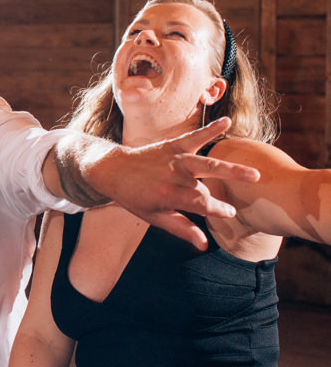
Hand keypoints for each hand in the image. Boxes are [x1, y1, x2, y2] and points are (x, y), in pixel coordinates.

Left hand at [88, 118, 260, 249]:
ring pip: (205, 163)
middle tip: (245, 197)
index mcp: (166, 195)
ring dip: (229, 168)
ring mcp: (173, 158)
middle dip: (221, 193)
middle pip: (203, 186)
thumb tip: (204, 245)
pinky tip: (227, 121)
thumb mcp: (154, 216)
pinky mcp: (173, 145)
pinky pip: (194, 136)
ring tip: (254, 173)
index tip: (230, 213)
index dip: (214, 209)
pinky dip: (210, 129)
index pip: (197, 204)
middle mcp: (171, 176)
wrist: (113, 170)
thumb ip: (181, 228)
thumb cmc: (136, 198)